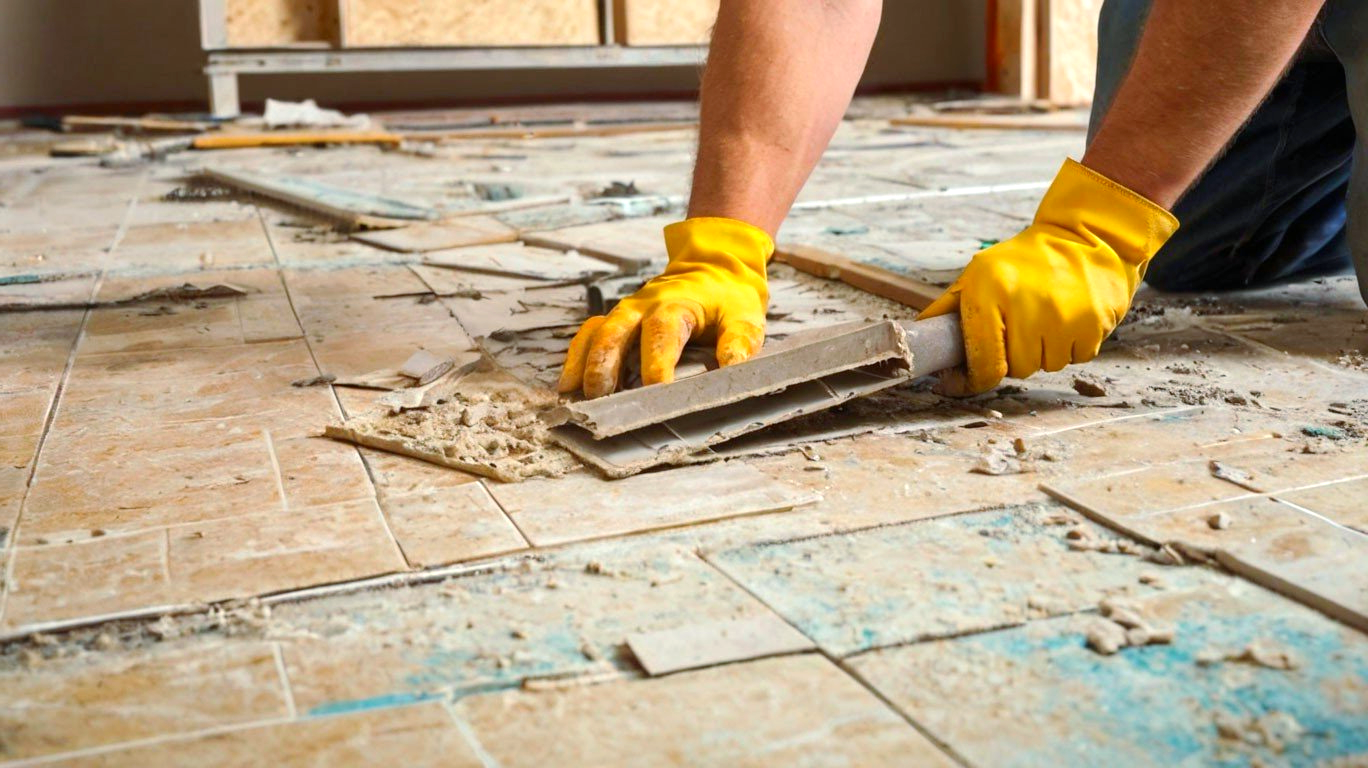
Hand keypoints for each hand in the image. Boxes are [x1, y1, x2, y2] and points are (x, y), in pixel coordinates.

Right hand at [558, 217, 771, 397]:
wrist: (716, 268)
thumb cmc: (729, 298)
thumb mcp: (744, 316)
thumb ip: (739, 341)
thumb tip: (732, 366)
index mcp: (676, 304)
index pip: (662, 333)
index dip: (656, 362)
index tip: (655, 390)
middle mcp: (644, 305)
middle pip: (616, 331)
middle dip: (604, 363)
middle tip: (599, 396)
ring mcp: (627, 312)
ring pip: (597, 333)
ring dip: (583, 362)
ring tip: (573, 394)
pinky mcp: (620, 320)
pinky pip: (591, 334)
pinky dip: (576, 357)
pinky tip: (567, 384)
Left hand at [918, 159, 1178, 394]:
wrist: (1085, 235)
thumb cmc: (1026, 258)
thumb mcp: (980, 272)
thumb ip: (949, 307)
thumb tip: (920, 334)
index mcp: (991, 291)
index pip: (983, 362)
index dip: (971, 380)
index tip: (959, 381)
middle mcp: (1029, 306)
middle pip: (1017, 369)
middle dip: (1012, 357)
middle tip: (1017, 330)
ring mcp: (1066, 317)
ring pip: (1047, 366)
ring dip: (1043, 352)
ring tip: (1045, 319)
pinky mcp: (1096, 323)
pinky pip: (1077, 358)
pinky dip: (1070, 346)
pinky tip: (1068, 319)